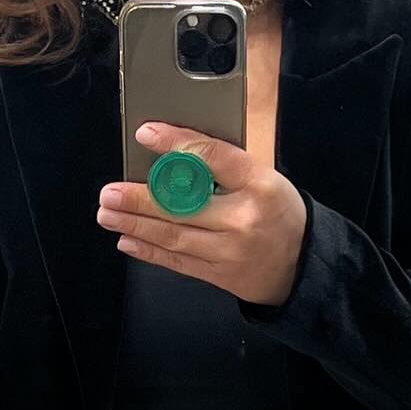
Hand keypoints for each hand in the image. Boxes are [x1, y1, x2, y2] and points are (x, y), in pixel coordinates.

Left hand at [95, 120, 308, 308]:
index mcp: (259, 184)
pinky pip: (177, 262)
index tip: (146, 134)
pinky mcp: (219, 275)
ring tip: (108, 215)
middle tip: (109, 193)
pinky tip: (126, 241)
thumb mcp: (264, 178)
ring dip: (135, 225)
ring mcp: (230, 251)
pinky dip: (149, 251)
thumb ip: (225, 168)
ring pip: (174, 236)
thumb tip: (172, 155)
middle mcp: (243, 218)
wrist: (302, 264)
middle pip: (184, 205)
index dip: (176, 143)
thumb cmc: (278, 211)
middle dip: (140, 199)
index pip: (213, 157)